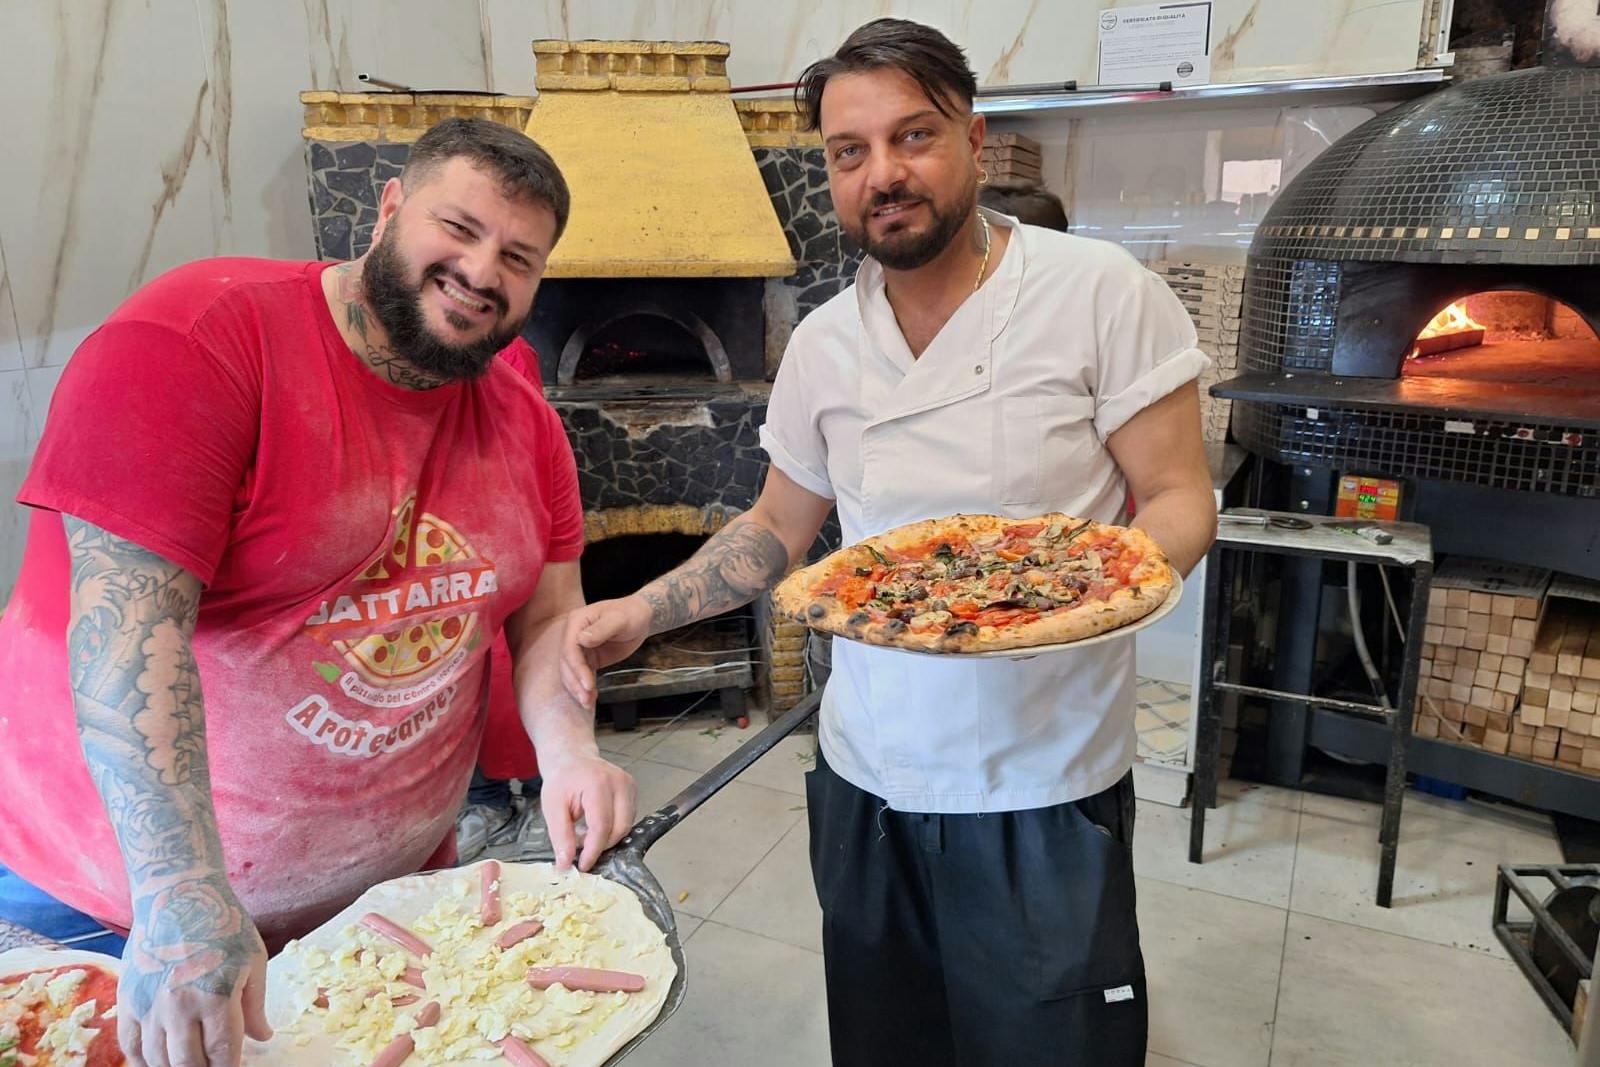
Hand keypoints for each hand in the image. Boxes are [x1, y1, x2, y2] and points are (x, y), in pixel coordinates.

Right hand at [118, 877, 271, 1066]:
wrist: (177, 896)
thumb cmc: (223, 925)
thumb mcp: (253, 961)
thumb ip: (255, 1006)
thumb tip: (262, 1039)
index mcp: (217, 998)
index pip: (222, 1053)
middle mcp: (180, 1007)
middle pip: (188, 1064)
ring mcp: (149, 1006)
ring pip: (158, 1059)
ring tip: (189, 1064)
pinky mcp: (127, 1000)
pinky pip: (129, 1045)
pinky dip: (143, 1061)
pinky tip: (157, 1061)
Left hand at [539, 752, 636, 870]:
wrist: (572, 758)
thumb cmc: (562, 780)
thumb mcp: (552, 808)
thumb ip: (560, 836)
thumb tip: (566, 864)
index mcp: (597, 784)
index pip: (601, 826)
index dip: (593, 850)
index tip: (583, 865)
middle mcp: (619, 782)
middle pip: (619, 828)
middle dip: (601, 845)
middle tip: (581, 850)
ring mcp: (629, 784)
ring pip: (626, 826)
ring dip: (607, 837)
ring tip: (586, 833)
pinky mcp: (633, 789)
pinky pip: (628, 818)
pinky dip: (613, 828)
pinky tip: (596, 824)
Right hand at [557, 596, 653, 707]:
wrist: (641, 617)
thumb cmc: (631, 614)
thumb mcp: (619, 619)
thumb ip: (601, 629)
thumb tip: (582, 640)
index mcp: (576, 622)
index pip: (570, 648)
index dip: (576, 668)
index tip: (587, 684)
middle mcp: (573, 635)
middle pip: (567, 663)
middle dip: (575, 683)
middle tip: (586, 699)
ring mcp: (580, 648)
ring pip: (572, 672)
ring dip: (578, 688)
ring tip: (588, 703)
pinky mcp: (589, 658)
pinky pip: (583, 675)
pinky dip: (586, 688)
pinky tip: (592, 699)